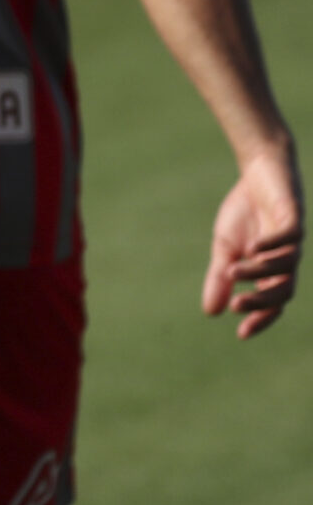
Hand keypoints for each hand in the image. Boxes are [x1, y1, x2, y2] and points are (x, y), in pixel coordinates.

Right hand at [204, 145, 302, 338]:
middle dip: (262, 301)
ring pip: (287, 265)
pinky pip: (291, 236)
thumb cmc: (245, 211)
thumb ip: (221, 278)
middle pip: (285, 289)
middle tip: (237, 304)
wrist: (259, 170)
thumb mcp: (226, 248)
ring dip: (260, 272)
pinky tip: (253, 248)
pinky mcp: (293, 215)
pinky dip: (273, 245)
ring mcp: (293, 238)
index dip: (261, 318)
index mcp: (274, 269)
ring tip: (233, 270)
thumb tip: (211, 312)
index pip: (274, 301)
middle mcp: (288, 258)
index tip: (241, 333)